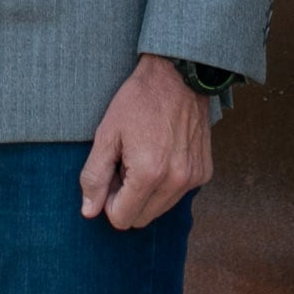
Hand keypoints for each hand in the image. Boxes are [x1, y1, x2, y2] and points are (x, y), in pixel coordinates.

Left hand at [80, 54, 211, 230]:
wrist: (178, 74)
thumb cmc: (139, 100)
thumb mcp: (107, 134)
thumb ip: (94, 176)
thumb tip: (89, 211)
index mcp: (149, 173)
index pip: (122, 218)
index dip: (110, 200)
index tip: (112, 172)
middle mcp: (176, 181)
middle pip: (142, 219)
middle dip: (128, 198)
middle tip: (125, 163)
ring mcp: (194, 177)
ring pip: (161, 209)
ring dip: (147, 192)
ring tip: (144, 156)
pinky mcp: (204, 171)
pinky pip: (178, 194)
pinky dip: (166, 182)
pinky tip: (163, 153)